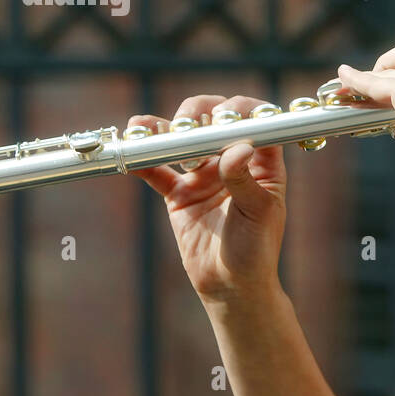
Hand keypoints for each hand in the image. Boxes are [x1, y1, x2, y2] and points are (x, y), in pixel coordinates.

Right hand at [127, 95, 286, 303]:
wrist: (230, 286)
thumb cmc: (256, 248)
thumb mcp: (257, 212)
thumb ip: (245, 180)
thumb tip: (238, 147)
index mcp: (262, 161)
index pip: (254, 120)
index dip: (240, 109)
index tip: (225, 115)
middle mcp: (232, 160)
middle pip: (212, 120)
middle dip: (198, 114)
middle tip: (188, 127)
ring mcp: (204, 174)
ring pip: (181, 139)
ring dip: (165, 129)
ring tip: (150, 130)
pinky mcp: (179, 193)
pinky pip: (157, 170)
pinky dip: (143, 159)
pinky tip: (132, 151)